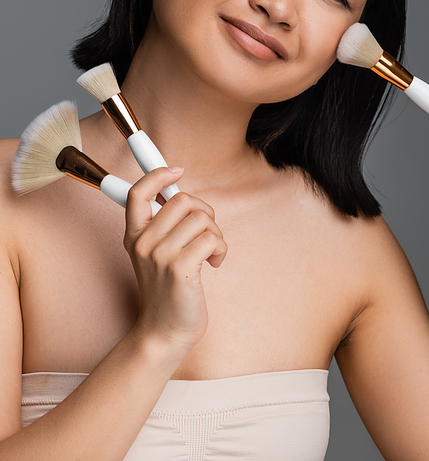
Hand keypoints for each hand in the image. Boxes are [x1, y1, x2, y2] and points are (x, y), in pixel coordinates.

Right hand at [123, 166, 227, 354]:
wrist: (165, 331)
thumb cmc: (167, 290)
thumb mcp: (154, 254)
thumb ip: (162, 225)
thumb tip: (177, 192)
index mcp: (134, 235)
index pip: (137, 192)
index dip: (157, 174)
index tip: (176, 171)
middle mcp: (143, 243)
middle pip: (182, 200)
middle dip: (205, 212)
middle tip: (206, 232)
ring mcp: (160, 255)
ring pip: (202, 218)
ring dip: (215, 234)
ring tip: (209, 253)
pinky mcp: (179, 268)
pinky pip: (212, 238)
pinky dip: (220, 249)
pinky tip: (214, 263)